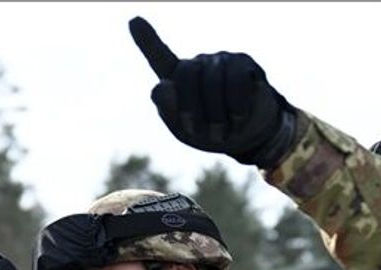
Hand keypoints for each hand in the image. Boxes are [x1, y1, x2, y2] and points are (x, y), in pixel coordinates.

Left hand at [129, 16, 295, 167]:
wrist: (247, 137)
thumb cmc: (209, 132)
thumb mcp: (184, 129)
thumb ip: (168, 110)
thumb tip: (163, 85)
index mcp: (176, 80)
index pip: (159, 57)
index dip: (146, 39)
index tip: (133, 21)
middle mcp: (197, 64)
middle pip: (187, 73)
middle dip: (192, 109)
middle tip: (201, 134)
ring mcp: (220, 60)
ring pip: (212, 81)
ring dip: (216, 116)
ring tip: (221, 134)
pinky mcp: (243, 64)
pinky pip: (236, 82)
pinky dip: (235, 108)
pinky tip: (238, 119)